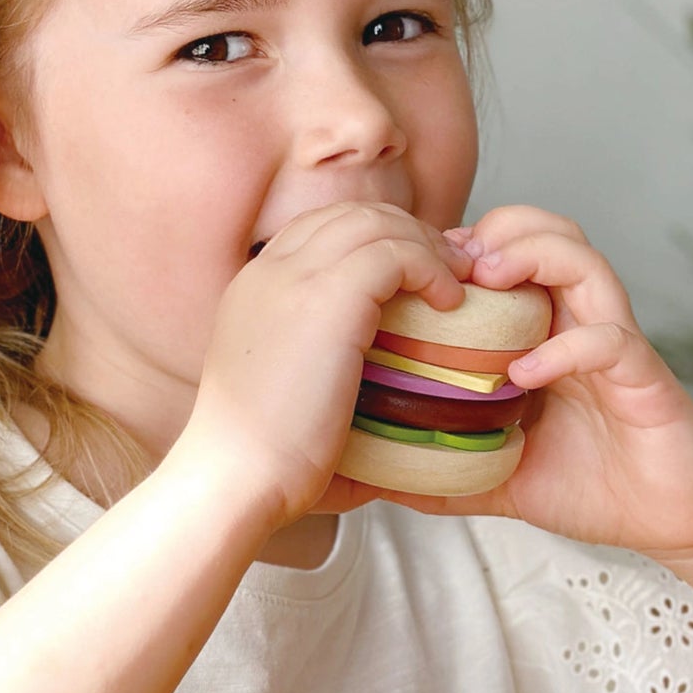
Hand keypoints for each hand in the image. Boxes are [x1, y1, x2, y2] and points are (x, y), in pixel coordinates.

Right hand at [180, 204, 474, 530]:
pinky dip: (430, 268)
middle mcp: (269, 271)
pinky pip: (395, 252)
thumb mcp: (287, 402)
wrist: (234, 478)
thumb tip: (388, 422)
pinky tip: (450, 303)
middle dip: (408, 232)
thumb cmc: (263, 466)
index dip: (376, 239)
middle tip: (451, 270)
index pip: (321, 229)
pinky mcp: (327, 297)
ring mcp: (295, 278)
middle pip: (351, 214)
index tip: (416, 273)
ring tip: (458, 282)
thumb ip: (325, 386)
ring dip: (427, 246)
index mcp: (254, 290)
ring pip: (377, 223)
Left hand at [380, 205, 692, 562]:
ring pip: (586, 264)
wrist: (670, 525)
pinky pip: (611, 341)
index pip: (514, 257)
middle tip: (452, 259)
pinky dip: (565, 347)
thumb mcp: (499, 478)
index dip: (466, 246)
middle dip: (501, 230)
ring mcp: (618, 349)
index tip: (420, 266)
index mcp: (551, 336)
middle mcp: (585, 327)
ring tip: (487, 282)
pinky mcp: (647, 381)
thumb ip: (445, 471)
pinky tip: (524, 375)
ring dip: (535, 257)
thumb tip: (376, 480)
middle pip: (554, 235)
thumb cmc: (593, 488)